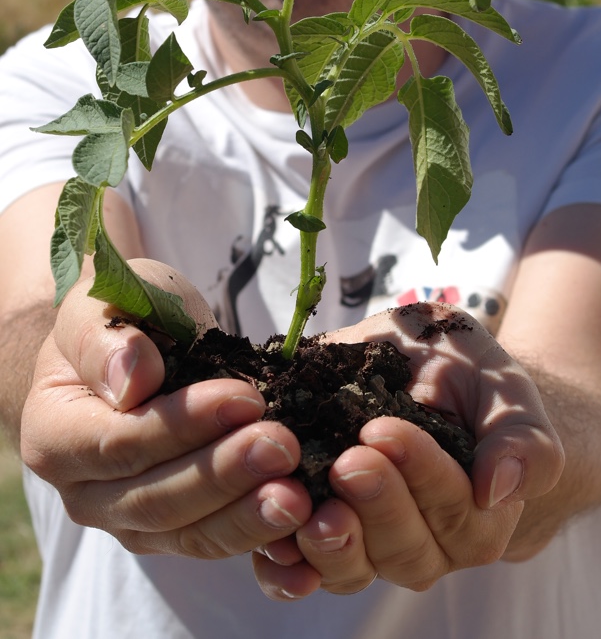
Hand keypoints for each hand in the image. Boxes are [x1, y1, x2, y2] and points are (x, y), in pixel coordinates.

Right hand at [21, 259, 312, 558]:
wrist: (142, 345)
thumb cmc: (123, 316)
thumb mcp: (102, 302)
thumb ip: (102, 339)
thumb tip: (132, 382)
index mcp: (55, 434)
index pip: (118, 442)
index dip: (182, 425)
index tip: (244, 398)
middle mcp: (85, 491)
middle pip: (156, 498)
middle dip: (225, 474)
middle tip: (283, 447)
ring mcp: (132, 519)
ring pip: (190, 533)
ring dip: (248, 516)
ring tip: (299, 497)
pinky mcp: (178, 529)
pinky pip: (217, 541)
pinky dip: (260, 536)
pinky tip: (301, 526)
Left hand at [251, 302, 563, 598]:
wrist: (424, 374)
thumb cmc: (467, 378)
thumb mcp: (502, 387)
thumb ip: (519, 436)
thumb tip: (497, 489)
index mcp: (480, 510)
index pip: (457, 507)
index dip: (421, 472)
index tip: (383, 429)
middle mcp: (432, 541)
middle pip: (408, 548)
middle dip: (377, 504)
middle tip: (348, 462)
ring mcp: (378, 545)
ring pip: (358, 568)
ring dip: (333, 545)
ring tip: (309, 508)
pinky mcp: (330, 537)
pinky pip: (307, 570)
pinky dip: (287, 566)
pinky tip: (274, 544)